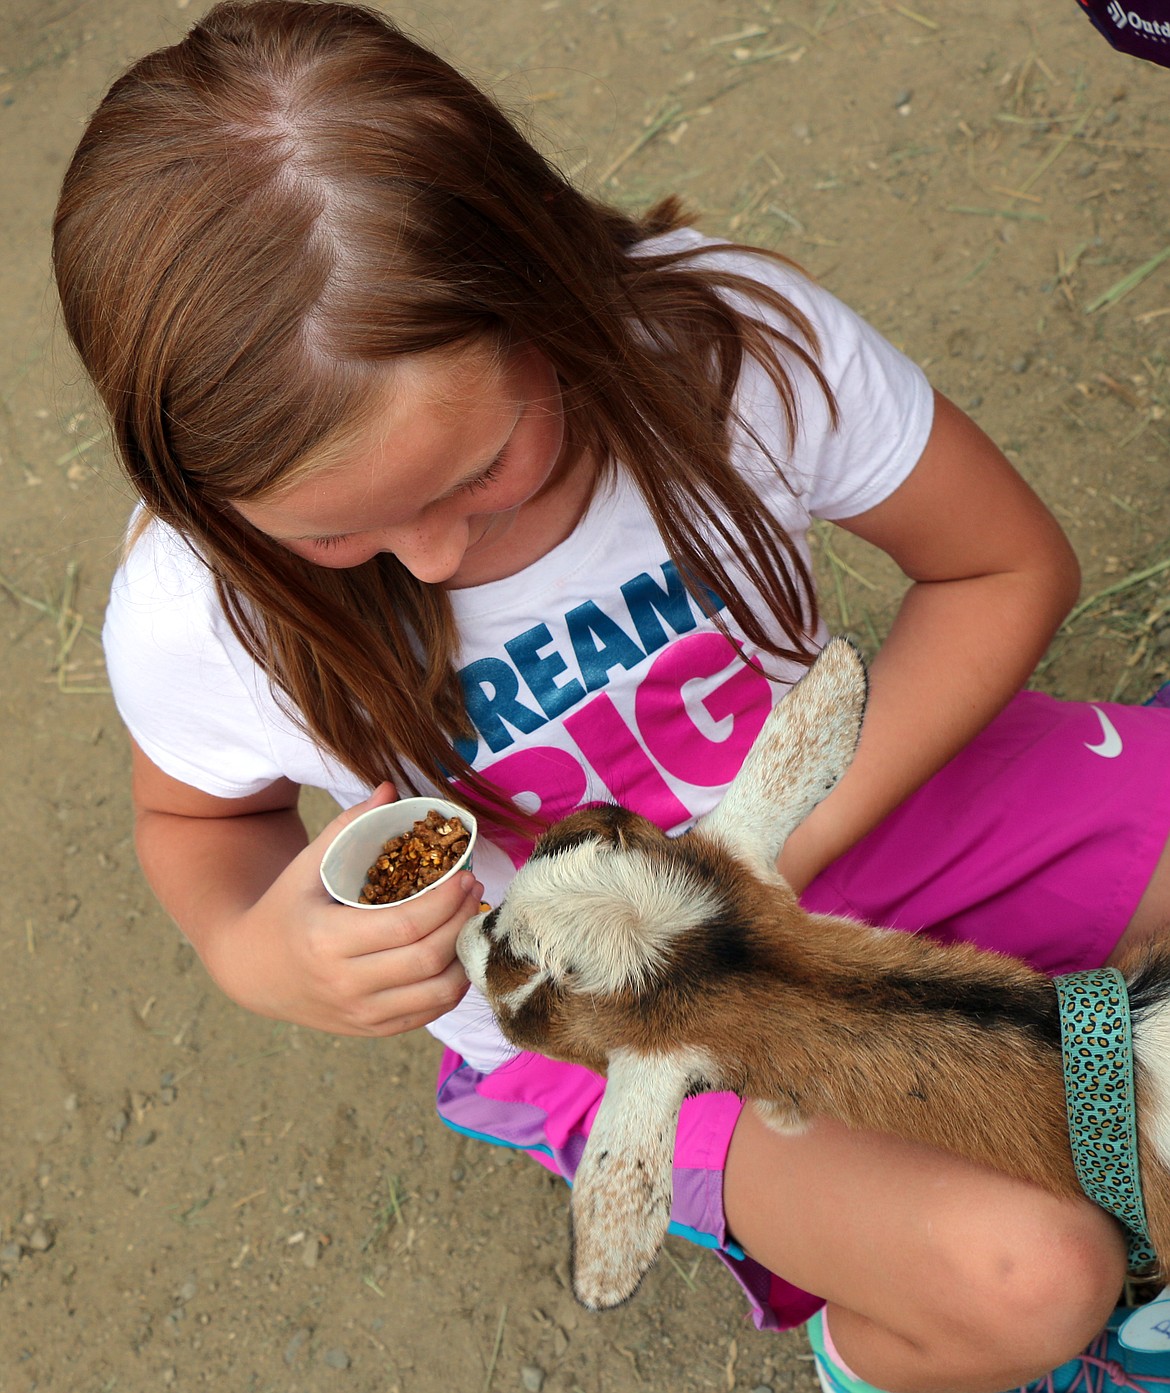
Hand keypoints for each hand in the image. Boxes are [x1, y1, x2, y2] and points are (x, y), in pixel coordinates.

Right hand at [208, 786, 483, 1035]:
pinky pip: (426, 1014)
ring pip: (435, 994)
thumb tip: (389, 788)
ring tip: (470, 922)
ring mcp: (358, 1013)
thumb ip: (349, 827)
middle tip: (476, 892)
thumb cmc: (285, 908)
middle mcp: (343, 983)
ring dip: (463, 956)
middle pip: (426, 958)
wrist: (251, 969)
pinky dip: (451, 986)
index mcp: (326, 940)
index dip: (445, 901)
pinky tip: (455, 954)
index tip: (465, 875)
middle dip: (460, 922)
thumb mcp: (306, 866)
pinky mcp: (369, 1029)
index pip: (405, 925)